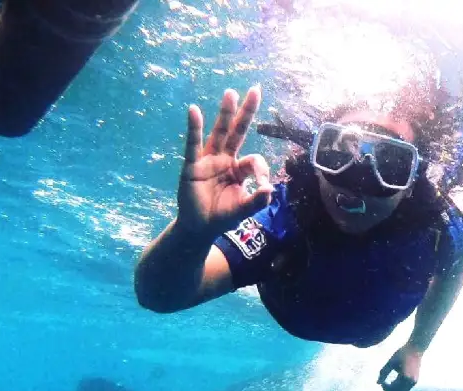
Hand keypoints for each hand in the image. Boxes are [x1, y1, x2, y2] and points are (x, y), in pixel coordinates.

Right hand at [177, 86, 273, 238]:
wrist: (199, 228)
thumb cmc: (221, 217)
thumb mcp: (242, 210)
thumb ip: (256, 201)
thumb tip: (270, 189)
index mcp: (239, 170)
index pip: (253, 160)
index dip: (261, 171)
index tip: (263, 186)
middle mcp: (225, 160)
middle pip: (238, 132)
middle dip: (246, 113)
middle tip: (256, 90)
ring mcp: (208, 161)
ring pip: (219, 133)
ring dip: (225, 114)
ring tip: (231, 94)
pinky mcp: (192, 166)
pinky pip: (193, 145)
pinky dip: (194, 128)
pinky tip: (194, 111)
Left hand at [377, 345, 422, 390]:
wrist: (416, 348)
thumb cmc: (402, 353)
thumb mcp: (391, 362)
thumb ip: (383, 373)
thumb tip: (377, 383)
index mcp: (406, 377)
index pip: (394, 390)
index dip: (386, 388)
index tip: (382, 382)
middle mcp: (411, 382)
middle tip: (383, 384)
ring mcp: (414, 382)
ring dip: (394, 390)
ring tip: (388, 382)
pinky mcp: (414, 381)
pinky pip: (405, 389)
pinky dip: (398, 388)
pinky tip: (393, 381)